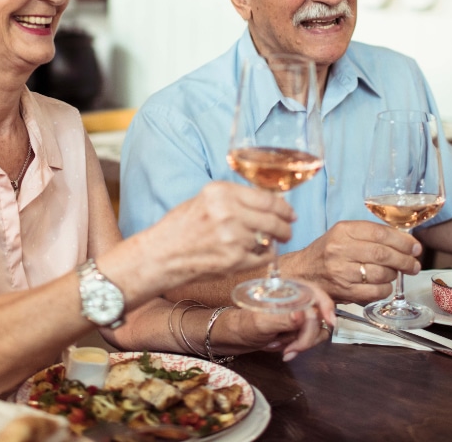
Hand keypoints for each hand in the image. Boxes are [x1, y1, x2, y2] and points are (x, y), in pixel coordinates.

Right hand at [144, 181, 295, 283]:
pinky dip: (265, 255)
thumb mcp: (204, 200)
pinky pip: (264, 257)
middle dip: (285, 225)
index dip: (283, 207)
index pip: (266, 197)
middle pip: (273, 218)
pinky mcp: (235, 260)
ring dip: (275, 241)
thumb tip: (264, 203)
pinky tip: (258, 254)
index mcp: (221, 192)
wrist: (162, 255)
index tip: (289, 212)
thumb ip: (232, 198)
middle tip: (287, 229)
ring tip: (273, 242)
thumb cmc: (179, 227)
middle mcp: (229, 212)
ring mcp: (233, 237)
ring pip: (270, 238)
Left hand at [217, 282, 336, 359]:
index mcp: (287, 290)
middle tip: (289, 349)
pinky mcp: (297, 329)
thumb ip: (282, 319)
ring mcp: (298, 315)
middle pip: (319, 317)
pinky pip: (310, 339)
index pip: (315, 292)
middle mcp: (296, 300)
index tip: (330, 322)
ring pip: (317, 330)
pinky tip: (283, 351)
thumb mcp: (260, 323)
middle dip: (305, 336)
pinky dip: (298, 347)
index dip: (326, 305)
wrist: (234, 339)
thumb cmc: (242, 325)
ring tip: (278, 347)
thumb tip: (301, 315)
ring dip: (300, 343)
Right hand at [277, 220, 421, 304]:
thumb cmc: (327, 252)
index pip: (380, 233)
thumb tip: (406, 242)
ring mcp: (342, 272)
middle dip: (405, 259)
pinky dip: (386, 289)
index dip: (402, 241)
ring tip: (396, 272)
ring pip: (382, 273)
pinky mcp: (345, 291)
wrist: (302, 272)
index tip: (415, 247)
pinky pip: (376, 291)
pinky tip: (384, 284)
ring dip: (395, 274)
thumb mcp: (343, 233)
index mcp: (343, 231)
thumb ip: (370, 234)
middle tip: (414, 263)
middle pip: (383, 254)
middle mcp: (340, 250)